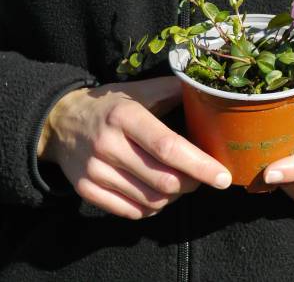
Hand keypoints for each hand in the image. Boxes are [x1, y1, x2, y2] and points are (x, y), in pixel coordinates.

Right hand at [37, 77, 231, 218]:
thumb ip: (174, 90)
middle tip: (202, 176)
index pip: (168, 147)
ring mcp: (95, 171)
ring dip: (174, 197)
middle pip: (163, 180)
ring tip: (180, 182)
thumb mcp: (140, 90)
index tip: (223, 177)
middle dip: (192, 183)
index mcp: (126, 116)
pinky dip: (153, 207)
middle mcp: (109, 145)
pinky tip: (158, 193)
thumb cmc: (111, 105)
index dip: (200, 165)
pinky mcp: (86, 190)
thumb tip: (209, 93)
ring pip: (151, 200)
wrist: (61, 121)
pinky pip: (131, 212)